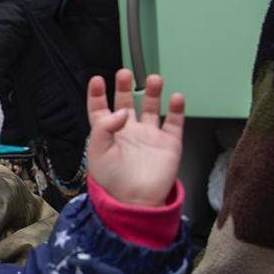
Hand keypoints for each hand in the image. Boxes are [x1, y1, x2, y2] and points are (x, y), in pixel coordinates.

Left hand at [86, 69, 184, 206]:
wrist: (136, 201)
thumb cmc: (112, 181)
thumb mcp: (98, 152)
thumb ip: (104, 128)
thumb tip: (120, 111)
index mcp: (107, 134)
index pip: (99, 109)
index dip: (97, 95)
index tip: (96, 80)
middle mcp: (128, 131)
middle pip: (125, 102)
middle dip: (124, 86)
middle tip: (124, 73)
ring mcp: (149, 136)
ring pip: (151, 107)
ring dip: (152, 92)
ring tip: (153, 78)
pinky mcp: (168, 143)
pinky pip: (174, 122)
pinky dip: (177, 109)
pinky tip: (176, 97)